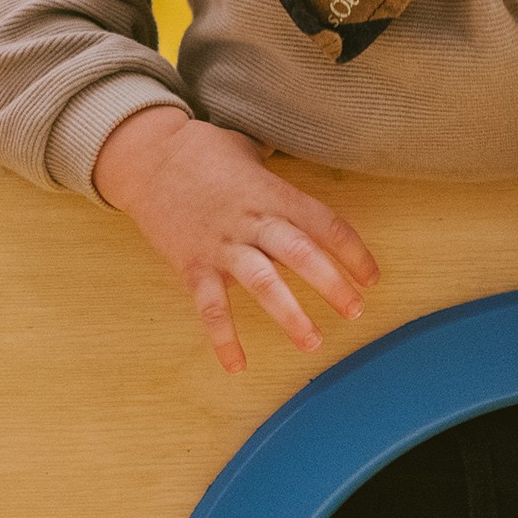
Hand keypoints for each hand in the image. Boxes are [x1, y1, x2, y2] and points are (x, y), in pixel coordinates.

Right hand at [92, 107, 378, 372]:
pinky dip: (222, 337)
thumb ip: (280, 181)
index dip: (352, 251)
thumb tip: (308, 195)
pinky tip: (237, 365)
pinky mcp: (192, 264)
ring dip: (289, 313)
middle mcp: (251, 219)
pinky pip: (210, 306)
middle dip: (331, 283)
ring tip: (312, 342)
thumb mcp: (250, 153)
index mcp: (272, 192)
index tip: (372, 278)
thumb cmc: (203, 151)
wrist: (145, 156)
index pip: (324, 222)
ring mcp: (221, 244)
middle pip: (299, 251)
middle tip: (355, 311)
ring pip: (262, 281)